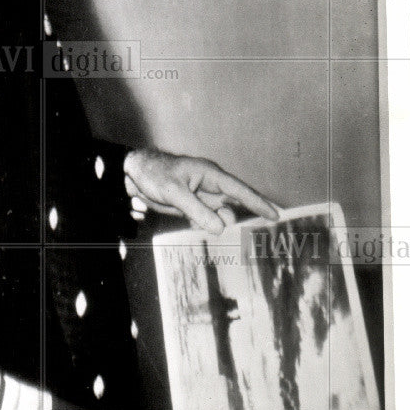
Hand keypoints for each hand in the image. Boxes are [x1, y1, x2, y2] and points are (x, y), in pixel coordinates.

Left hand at [123, 149, 276, 233]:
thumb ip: (196, 209)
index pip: (239, 190)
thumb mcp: (174, 191)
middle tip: (243, 236)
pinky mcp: (192, 208)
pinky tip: (197, 230)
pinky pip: (206, 221)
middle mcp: (210, 186)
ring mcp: (201, 198)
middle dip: (237, 220)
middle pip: (233, 206)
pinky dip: (205, 228)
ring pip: (219, 217)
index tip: (276, 215)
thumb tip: (220, 227)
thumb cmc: (154, 173)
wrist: (133, 175)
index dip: (258, 203)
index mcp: (210, 174)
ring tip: (203, 227)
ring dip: (216, 226)